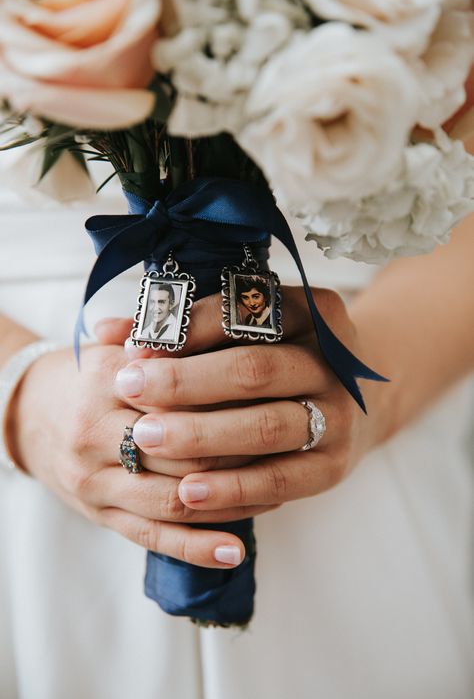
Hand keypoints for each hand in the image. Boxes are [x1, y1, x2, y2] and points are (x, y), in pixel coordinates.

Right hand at [7, 344, 274, 567]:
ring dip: (228, 499)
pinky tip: (235, 549)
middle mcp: (95, 433)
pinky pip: (152, 537)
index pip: (177, 393)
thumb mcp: (112, 349)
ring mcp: (95, 482)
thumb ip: (154, 338)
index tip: (274, 395)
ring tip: (276, 491)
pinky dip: (196, 547)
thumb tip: (206, 320)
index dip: (228, 397)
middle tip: (286, 446)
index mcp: (104, 381)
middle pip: (180, 449)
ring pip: (172, 498)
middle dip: (238, 449)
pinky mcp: (101, 515)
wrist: (29, 417)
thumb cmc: (86, 379)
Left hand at [99, 287, 383, 523]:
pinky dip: (232, 487)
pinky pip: (280, 480)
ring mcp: (339, 416)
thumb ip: (182, 328)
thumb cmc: (281, 358)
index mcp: (312, 312)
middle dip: (186, 382)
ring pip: (266, 427)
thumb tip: (108, 332)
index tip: (136, 347)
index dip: (186, 330)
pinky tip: (188, 491)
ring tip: (145, 439)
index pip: (244, 314)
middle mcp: (334, 361)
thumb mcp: (247, 331)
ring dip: (202, 436)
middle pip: (255, 370)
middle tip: (129, 389)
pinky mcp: (334, 465)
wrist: (357, 403)